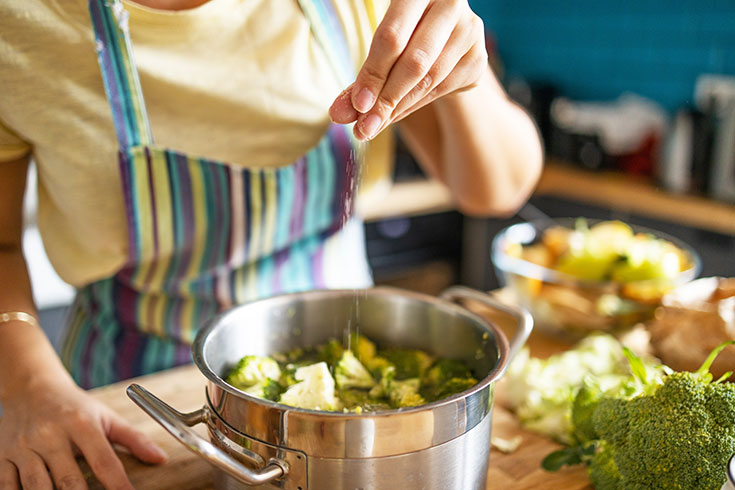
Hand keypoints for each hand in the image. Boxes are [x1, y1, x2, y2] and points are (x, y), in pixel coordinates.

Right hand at [0, 376, 165, 488]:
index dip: (118, 485)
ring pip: (38, 488)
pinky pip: (8, 487)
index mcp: (81, 423)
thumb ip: (134, 439)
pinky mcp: (3, 457)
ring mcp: (24, 447)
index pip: (103, 461)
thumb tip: (160, 458)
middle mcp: (51, 435)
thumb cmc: (74, 407)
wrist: (31, 388)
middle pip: (69, 481)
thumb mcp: (105, 416)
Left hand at [329, 0, 487, 139]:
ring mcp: (469, 31)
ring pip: (430, 79)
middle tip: (364, 127)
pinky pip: (441, 90)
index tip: (357, 105)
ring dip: (398, 108)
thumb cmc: (403, 34)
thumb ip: (362, 77)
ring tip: (374, 125)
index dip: (373, 73)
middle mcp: (449, 4)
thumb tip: (339, 114)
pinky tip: (395, 114)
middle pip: (415, 61)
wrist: (442, 33)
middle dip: (386, 99)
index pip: (392, 37)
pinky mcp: (478, 58)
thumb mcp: (381, 46)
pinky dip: (414, 106)